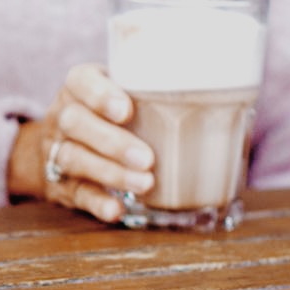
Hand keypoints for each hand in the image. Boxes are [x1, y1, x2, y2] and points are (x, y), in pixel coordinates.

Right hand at [8, 63, 154, 223]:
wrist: (65, 144)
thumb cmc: (113, 115)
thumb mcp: (126, 92)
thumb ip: (160, 93)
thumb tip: (233, 102)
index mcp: (79, 87)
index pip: (80, 82)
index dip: (100, 96)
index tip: (126, 110)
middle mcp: (63, 116)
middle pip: (75, 123)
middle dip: (111, 141)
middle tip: (147, 158)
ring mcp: (57, 150)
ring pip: (73, 158)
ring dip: (109, 172)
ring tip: (145, 183)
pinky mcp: (60, 183)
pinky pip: (75, 192)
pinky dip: (96, 202)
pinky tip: (116, 208)